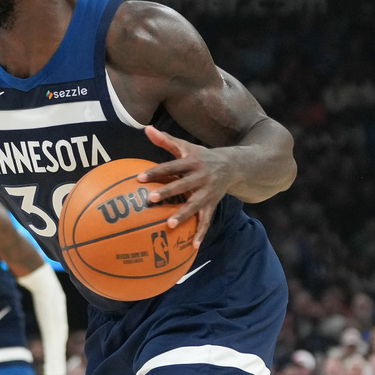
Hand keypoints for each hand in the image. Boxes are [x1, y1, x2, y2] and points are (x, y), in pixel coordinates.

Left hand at [137, 125, 234, 247]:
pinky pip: (207, 220)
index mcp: (192, 162)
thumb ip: (165, 140)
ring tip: (169, 225)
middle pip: (183, 185)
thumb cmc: (202, 156)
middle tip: (151, 199)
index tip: (139, 178)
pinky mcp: (213, 204)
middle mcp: (201, 177)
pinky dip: (201, 232)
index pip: (171, 166)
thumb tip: (146, 128)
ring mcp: (208, 192)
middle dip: (168, 192)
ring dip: (183, 215)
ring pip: (195, 205)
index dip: (156, 171)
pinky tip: (194, 246)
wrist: (234, 165)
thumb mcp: (186, 146)